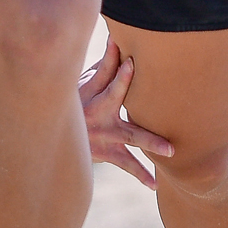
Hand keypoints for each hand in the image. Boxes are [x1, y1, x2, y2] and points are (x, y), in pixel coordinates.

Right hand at [79, 40, 171, 186]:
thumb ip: (103, 68)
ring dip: (150, 142)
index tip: (127, 53)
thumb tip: (119, 42)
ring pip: (130, 136)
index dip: (115, 64)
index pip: (106, 75)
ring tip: (171, 151)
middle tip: (136, 70)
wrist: (56, 138)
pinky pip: (126, 164)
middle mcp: (99, 114)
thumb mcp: (83, 86)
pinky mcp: (108, 152)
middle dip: (123, 81)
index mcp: (92, 95)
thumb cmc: (77, 104)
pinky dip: (140, 173)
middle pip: (115, 97)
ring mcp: (105, 136)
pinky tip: (155, 184)